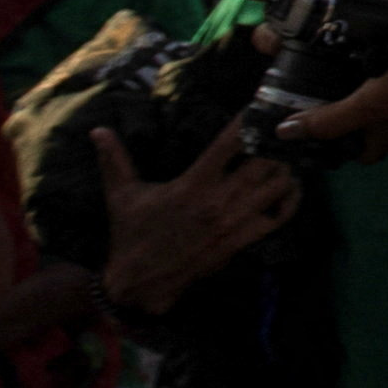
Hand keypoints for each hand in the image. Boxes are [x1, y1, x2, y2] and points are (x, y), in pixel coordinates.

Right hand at [94, 126, 295, 316]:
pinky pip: (281, 216)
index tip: (262, 105)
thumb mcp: (121, 194)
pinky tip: (289, 188)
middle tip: (283, 131)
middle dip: (277, 144)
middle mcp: (218, 201)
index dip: (250, 121)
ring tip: (286, 157)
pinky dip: (291, 200)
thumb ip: (114, 159)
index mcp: (192, 184)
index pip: (230, 144)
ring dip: (287, 168)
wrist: (138, 282)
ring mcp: (234, 222)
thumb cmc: (131, 234)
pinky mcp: (242, 241)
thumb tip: (97, 130)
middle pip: (266, 161)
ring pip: (279, 186)